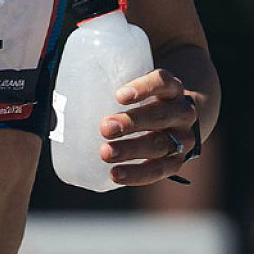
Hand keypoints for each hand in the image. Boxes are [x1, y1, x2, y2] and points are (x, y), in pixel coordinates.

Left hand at [98, 68, 198, 185]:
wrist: (178, 119)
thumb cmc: (146, 98)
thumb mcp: (138, 83)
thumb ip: (113, 80)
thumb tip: (70, 83)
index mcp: (171, 88)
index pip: (162, 82)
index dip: (143, 88)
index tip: (119, 96)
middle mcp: (182, 112)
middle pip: (160, 115)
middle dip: (131, 122)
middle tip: (104, 128)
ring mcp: (183, 138)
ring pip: (160, 144)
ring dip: (131, 150)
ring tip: (105, 153)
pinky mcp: (177, 162)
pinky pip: (160, 170)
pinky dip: (137, 173)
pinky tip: (115, 174)